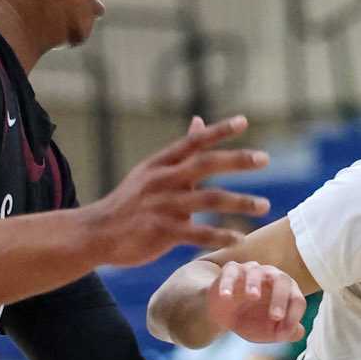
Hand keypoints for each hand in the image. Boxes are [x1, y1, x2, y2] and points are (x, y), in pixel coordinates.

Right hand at [83, 117, 269, 263]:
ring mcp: (163, 205)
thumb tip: (200, 120)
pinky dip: (221, 236)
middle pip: (205, 164)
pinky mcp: (162, 231)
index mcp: (161, 163)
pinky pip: (198, 233)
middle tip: (264, 159)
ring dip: (240, 202)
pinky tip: (240, 239)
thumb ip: (181, 151)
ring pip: (209, 199)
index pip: (193, 142)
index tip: (244, 121)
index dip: (218, 131)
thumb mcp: (152, 170)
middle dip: (236, 160)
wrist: (96, 233)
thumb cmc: (130, 202)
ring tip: (264, 206)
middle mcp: (163, 180)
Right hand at [208, 260, 305, 342]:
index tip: (284, 332)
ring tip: (253, 297)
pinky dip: (228, 284)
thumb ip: (287, 332)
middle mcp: (271, 276)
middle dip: (280, 298)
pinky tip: (226, 297)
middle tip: (276, 317)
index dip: (294, 315)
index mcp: (287, 290)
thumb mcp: (270, 332)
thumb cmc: (252, 320)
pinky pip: (230, 273)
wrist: (225, 316)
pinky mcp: (231, 271)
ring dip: (255, 283)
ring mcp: (251, 271)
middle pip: (282, 280)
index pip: (297, 298)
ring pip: (255, 271)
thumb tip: (297, 331)